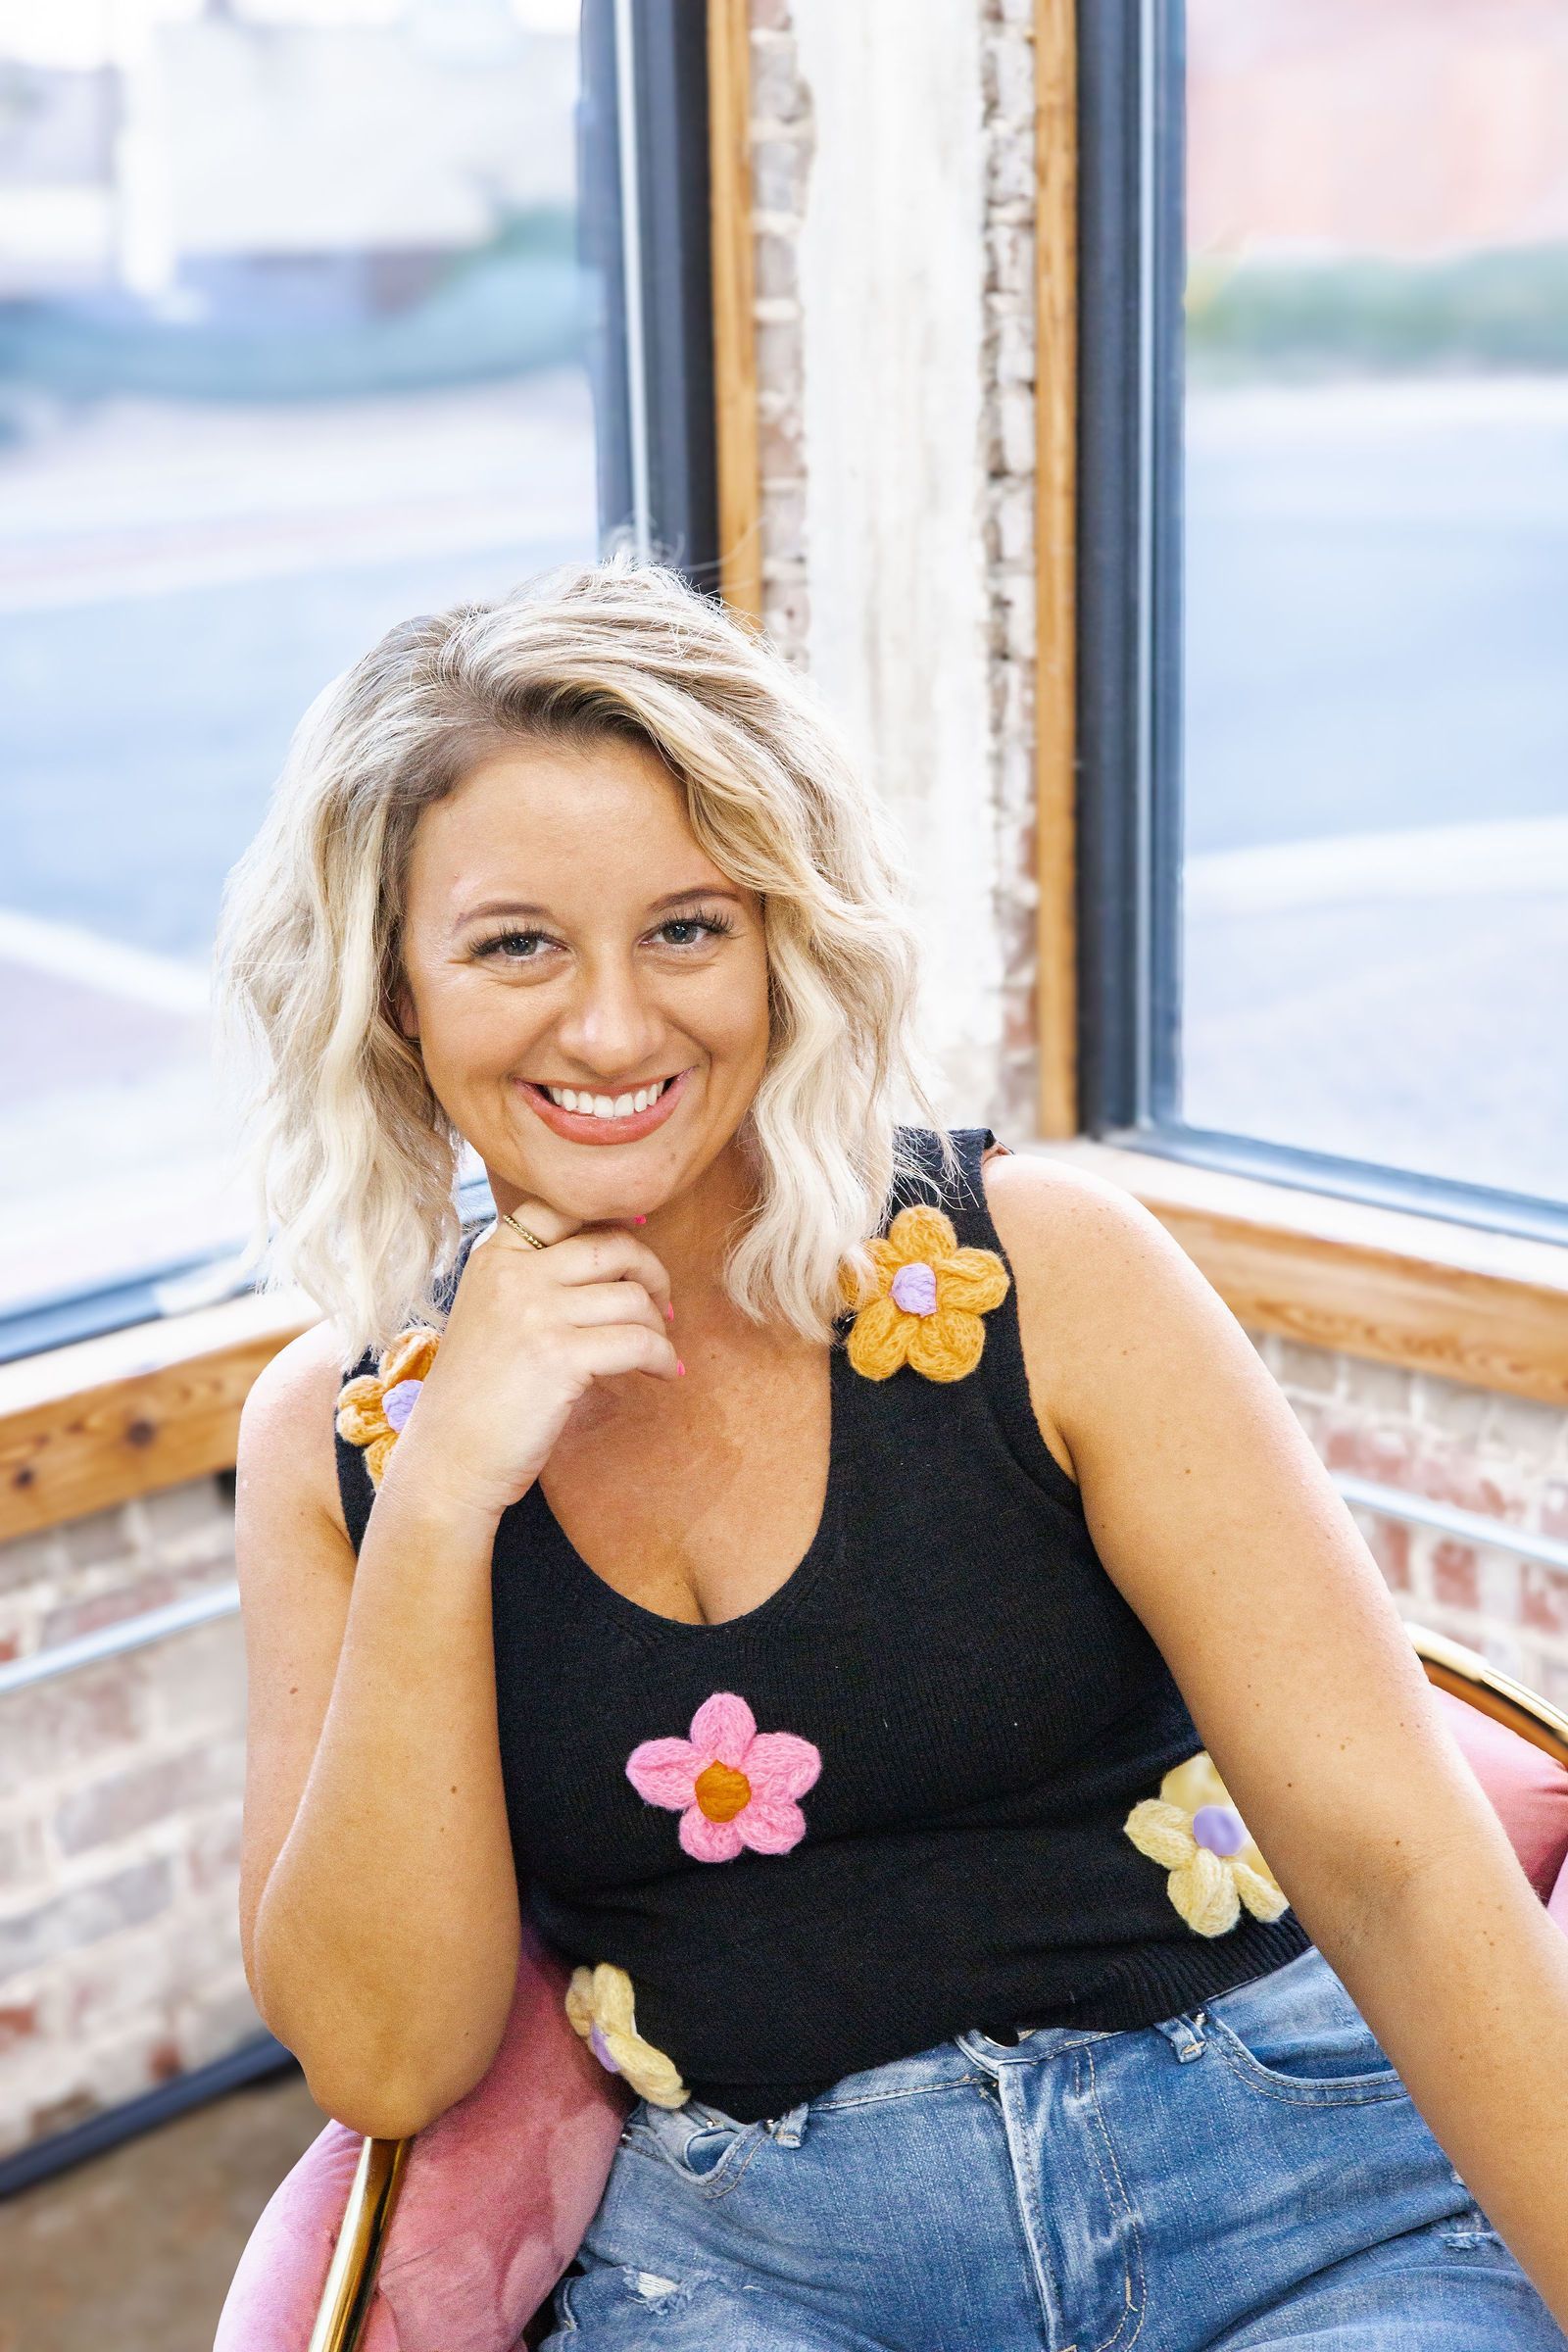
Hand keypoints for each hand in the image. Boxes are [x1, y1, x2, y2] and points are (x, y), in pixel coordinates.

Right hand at [381, 1202, 677, 1525]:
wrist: (448, 1459)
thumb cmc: (474, 1399)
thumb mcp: (488, 1317)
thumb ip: (531, 1283)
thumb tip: (612, 1264)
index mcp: (492, 1259)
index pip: (559, 1209)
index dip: (607, 1217)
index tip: (637, 1230)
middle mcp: (512, 1275)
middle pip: (610, 1245)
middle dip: (649, 1272)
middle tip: (662, 1304)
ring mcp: (536, 1311)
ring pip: (632, 1296)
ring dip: (659, 1324)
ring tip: (659, 1350)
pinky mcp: (561, 1356)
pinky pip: (640, 1342)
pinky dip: (663, 1358)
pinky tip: (665, 1374)